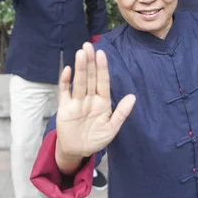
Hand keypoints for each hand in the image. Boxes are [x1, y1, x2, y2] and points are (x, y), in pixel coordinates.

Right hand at [56, 43, 135, 165]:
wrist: (77, 151)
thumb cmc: (96, 139)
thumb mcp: (111, 129)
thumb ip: (121, 113)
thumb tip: (133, 97)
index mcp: (102, 101)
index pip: (103, 81)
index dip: (103, 68)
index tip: (102, 54)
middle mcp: (89, 98)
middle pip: (91, 77)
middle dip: (90, 62)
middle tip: (88, 46)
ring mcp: (76, 101)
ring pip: (79, 81)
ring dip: (80, 67)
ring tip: (81, 53)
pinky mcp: (64, 107)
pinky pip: (64, 91)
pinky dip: (65, 81)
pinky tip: (67, 70)